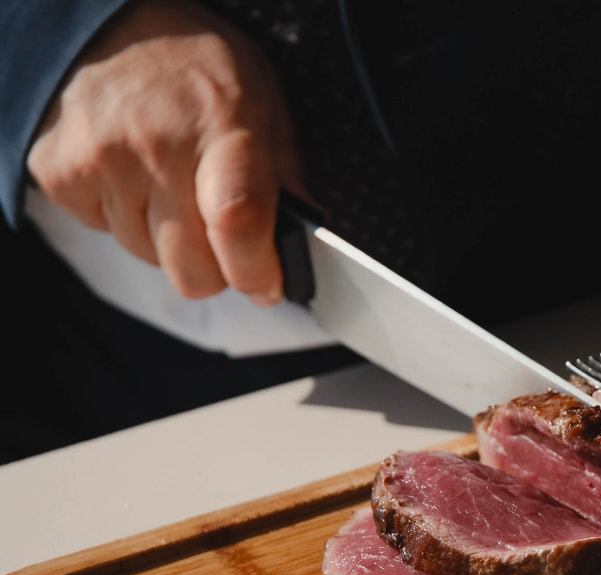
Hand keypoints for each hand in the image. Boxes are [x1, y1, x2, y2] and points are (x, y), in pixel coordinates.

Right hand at [27, 0, 302, 304]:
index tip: (268, 286)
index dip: (256, 272)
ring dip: (167, 239)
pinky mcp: (61, 174)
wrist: (109, 25)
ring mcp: (102, 160)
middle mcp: (159, 144)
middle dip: (217, 268)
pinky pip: (107, 235)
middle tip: (223, 237)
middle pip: (192, 267)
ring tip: (172, 184)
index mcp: (223, 124)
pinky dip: (125, 218)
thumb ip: (286, 174)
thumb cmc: (196, 66)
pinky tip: (134, 176)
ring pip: (149, 258)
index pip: (238, 221)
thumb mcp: (264, 102)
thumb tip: (302, 241)